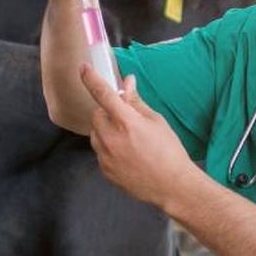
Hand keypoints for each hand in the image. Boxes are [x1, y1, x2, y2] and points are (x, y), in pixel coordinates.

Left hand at [79, 64, 198, 212]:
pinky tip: (127, 153)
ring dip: (106, 130)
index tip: (84, 69)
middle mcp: (112, 139)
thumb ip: (136, 102)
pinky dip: (108, 147)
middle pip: (97, 115)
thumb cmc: (169, 152)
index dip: (91, 79)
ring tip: (128, 139)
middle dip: (107, 112)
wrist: (172, 186)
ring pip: (95, 133)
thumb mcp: (156, 121)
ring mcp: (106, 157)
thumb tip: (128, 83)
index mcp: (127, 123)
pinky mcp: (104, 170)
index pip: (103, 94)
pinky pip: (100, 151)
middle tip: (124, 117)